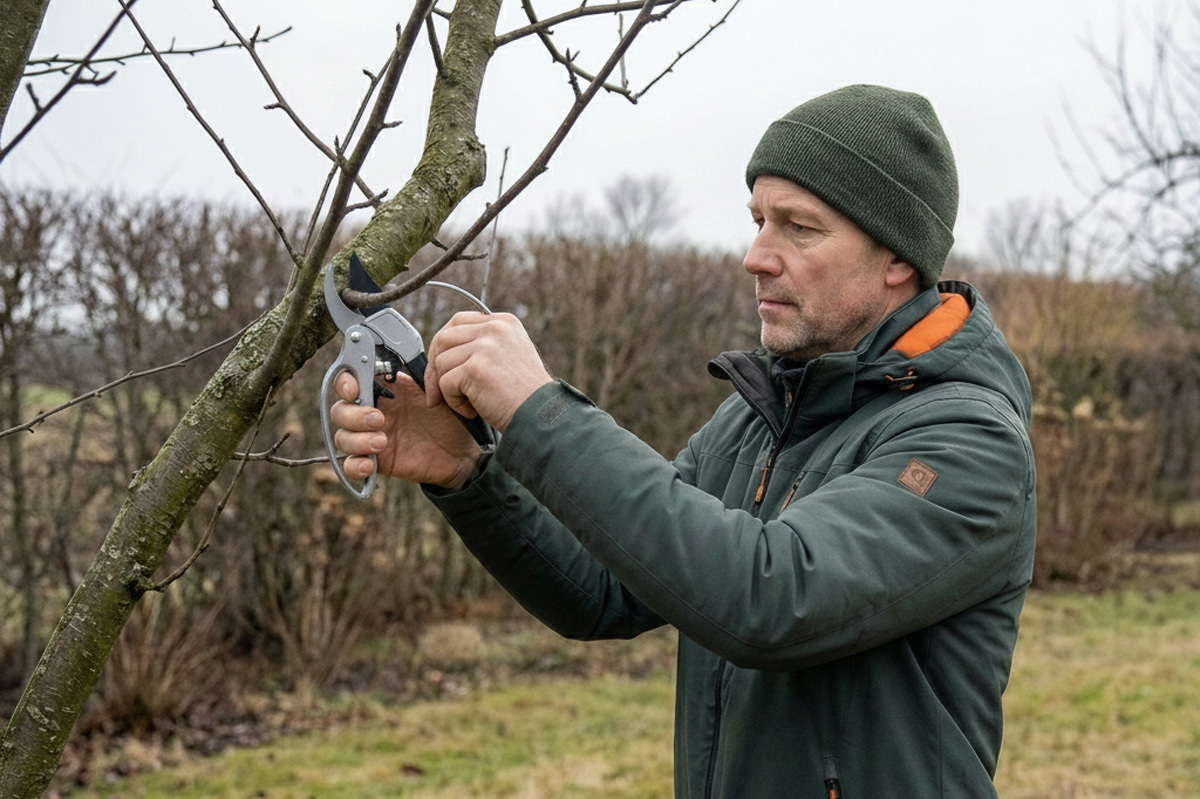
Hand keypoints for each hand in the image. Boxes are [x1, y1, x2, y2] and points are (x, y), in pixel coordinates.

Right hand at [330, 371, 481, 489]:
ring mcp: (371, 438)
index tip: (354, 389)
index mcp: (383, 391)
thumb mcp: (433, 392)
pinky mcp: (377, 462)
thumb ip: (411, 378)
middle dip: (353, 414)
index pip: (350, 381)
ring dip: (356, 440)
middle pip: (340, 411)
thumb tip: (392, 368)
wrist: (461, 450)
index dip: (345, 383)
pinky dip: (354, 466)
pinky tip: (368, 464)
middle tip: (378, 419)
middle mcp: (372, 413)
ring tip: (382, 442)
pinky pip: (350, 466)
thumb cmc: (446, 418)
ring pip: (342, 438)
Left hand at [425, 312, 553, 431]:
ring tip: (469, 403)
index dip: (444, 346)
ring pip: (442, 362)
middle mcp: (494, 328)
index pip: (458, 321)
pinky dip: (454, 402)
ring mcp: (485, 346)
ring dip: (447, 388)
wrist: (540, 416)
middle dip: (435, 366)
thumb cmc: (525, 395)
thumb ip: (484, 345)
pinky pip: (445, 383)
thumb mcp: (510, 356)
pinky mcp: (475, 368)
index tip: (442, 368)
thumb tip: (443, 350)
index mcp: (503, 322)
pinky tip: (472, 410)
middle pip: (444, 338)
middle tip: (437, 392)